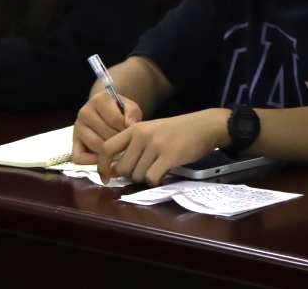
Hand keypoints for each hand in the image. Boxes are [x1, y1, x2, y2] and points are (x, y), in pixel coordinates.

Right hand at [72, 89, 142, 163]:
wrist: (106, 113)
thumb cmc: (120, 111)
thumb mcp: (130, 107)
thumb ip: (132, 113)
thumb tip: (129, 124)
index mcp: (99, 100)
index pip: (115, 119)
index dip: (127, 129)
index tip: (132, 132)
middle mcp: (84, 112)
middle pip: (105, 133)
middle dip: (119, 140)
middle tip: (127, 143)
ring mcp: (77, 128)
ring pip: (95, 145)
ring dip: (109, 150)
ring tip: (118, 149)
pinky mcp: (73, 143)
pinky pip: (79, 158)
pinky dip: (92, 161)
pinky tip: (104, 157)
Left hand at [98, 108, 227, 185]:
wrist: (206, 126)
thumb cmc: (179, 130)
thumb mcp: (153, 131)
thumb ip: (134, 145)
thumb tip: (115, 169)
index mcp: (135, 128)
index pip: (107, 148)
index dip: (102, 166)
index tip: (106, 177)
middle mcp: (142, 136)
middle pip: (122, 168)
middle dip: (132, 175)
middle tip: (146, 170)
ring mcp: (156, 145)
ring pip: (137, 175)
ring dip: (146, 178)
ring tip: (158, 169)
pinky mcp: (169, 156)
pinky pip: (152, 178)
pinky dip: (157, 181)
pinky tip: (165, 174)